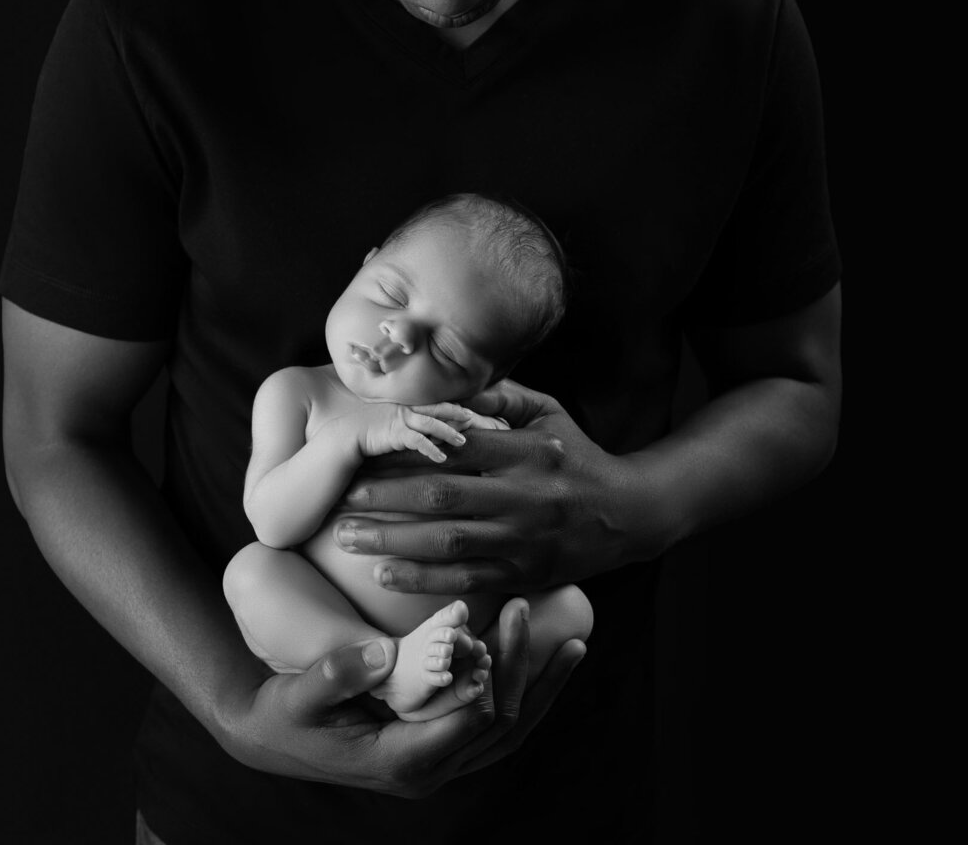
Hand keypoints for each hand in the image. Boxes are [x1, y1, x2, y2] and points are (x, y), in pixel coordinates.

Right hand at [219, 598, 585, 797]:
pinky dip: (524, 697)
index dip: (487, 674)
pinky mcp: (441, 750)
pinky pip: (495, 729)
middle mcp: (430, 771)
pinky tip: (545, 666)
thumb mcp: (299, 695)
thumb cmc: (286, 716)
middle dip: (523, 669)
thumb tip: (382, 651)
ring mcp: (440, 765)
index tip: (494, 626)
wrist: (273, 741)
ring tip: (573, 646)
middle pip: (499, 724)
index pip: (468, 720)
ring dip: (541, 688)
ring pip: (508, 732)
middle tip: (525, 610)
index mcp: (402, 760)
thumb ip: (335, 675)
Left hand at [332, 379, 672, 594]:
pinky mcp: (525, 574)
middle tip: (336, 500)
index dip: (405, 452)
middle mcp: (525, 495)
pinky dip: (423, 580)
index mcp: (526, 450)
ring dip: (392, 542)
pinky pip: (467, 580)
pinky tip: (384, 575)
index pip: (455, 448)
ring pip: (448, 542)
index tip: (362, 454)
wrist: (631, 514)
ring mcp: (525, 539)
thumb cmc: (577, 455)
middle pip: (442, 497)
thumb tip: (445, 387)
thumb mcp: (548, 411)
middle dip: (383, 499)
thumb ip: (499, 397)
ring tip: (345, 539)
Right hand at [355, 402, 473, 463]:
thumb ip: (396, 418)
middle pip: (436, 409)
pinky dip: (432, 449)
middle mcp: (405, 409)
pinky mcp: (396, 434)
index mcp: (403, 404)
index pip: (430, 403)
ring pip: (432, 424)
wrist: (345, 432)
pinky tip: (442, 457)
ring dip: (449, 432)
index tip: (463, 409)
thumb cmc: (362, 426)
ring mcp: (401, 420)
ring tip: (463, 441)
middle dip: (455, 413)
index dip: (448, 406)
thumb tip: (408, 425)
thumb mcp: (382, 417)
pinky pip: (419, 441)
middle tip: (471, 418)